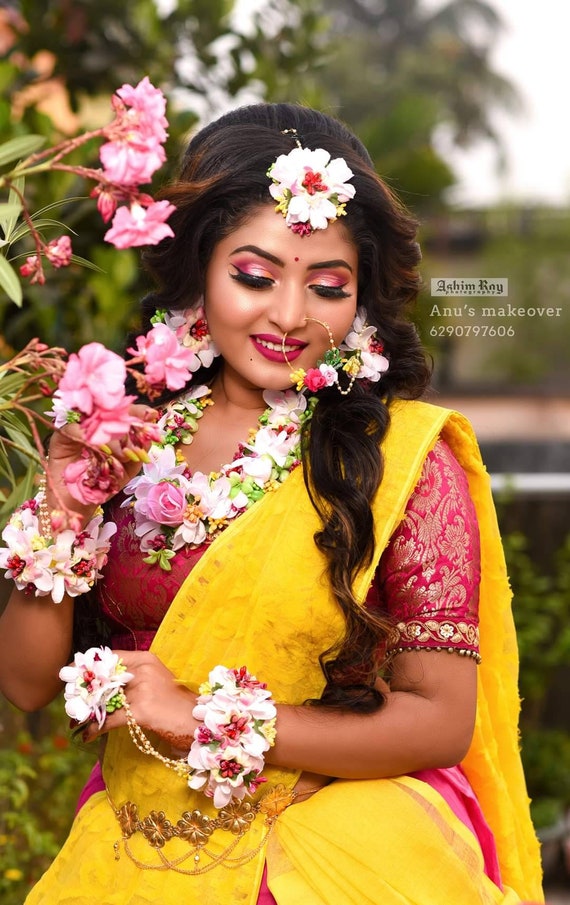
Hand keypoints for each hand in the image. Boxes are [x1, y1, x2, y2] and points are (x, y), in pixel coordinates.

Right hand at [45, 403, 157, 522]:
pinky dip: (90, 439)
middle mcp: (95, 423)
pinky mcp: (62, 435)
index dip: (139, 411)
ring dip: (110, 431)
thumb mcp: (129, 467)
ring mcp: (78, 427)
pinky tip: (102, 451)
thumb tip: (150, 435)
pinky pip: (75, 430)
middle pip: (110, 409)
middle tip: (138, 430)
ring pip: (94, 419)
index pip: (125, 411)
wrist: (79, 502)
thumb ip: (140, 450)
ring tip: (123, 453)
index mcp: (112, 426)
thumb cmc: (104, 483)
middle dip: (126, 418)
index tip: (152, 415)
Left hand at [81, 650, 197, 756]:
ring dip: (88, 712)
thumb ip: (132, 678)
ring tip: (77, 720)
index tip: (73, 673)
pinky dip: (96, 728)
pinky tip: (87, 735)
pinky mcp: (141, 709)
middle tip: (71, 702)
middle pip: (104, 678)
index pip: (110, 657)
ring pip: (104, 700)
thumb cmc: (175, 703)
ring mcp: (142, 688)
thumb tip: (102, 686)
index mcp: (146, 658)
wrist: (196, 720)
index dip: (89, 666)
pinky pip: (110, 719)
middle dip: (85, 691)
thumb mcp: (156, 681)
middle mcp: (143, 670)